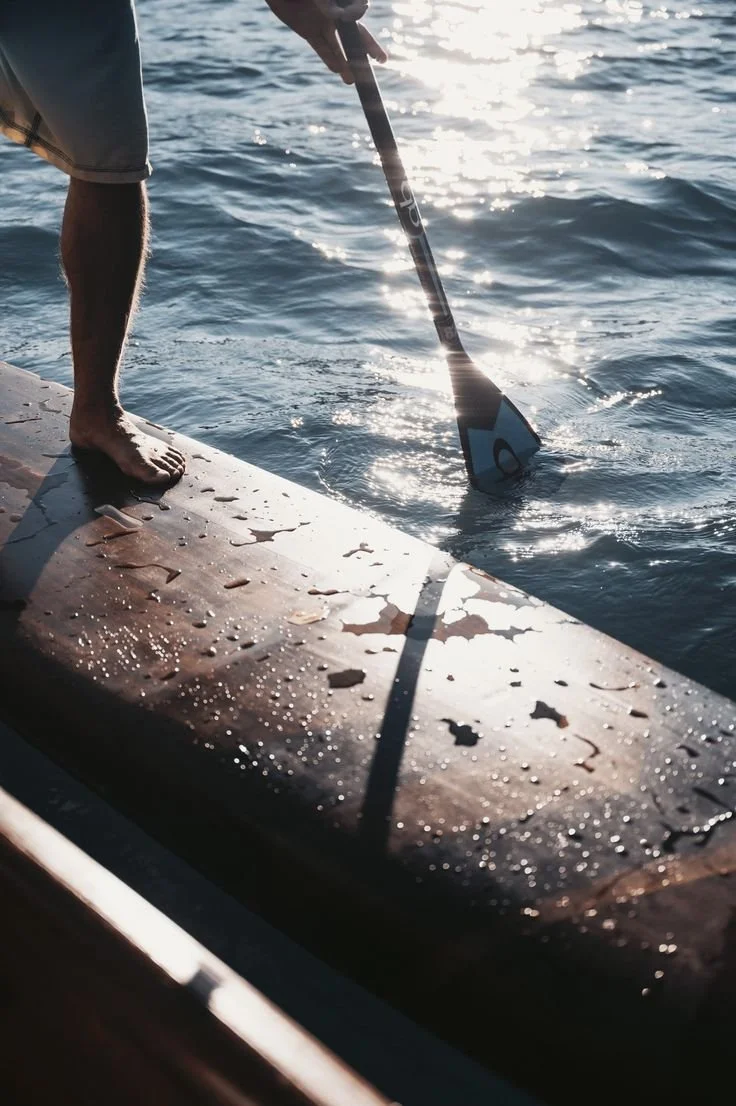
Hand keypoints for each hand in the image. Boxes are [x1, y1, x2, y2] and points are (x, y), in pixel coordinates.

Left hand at [265, 0, 387, 83]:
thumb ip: (333, 6)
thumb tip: (348, 14)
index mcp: (340, 3)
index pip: (358, 19)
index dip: (367, 31)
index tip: (370, 40)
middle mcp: (334, 14)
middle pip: (354, 36)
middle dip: (367, 49)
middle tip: (382, 60)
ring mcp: (322, 23)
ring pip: (337, 46)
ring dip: (345, 64)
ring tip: (351, 81)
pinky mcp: (308, 31)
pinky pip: (321, 48)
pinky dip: (329, 59)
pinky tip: (336, 70)